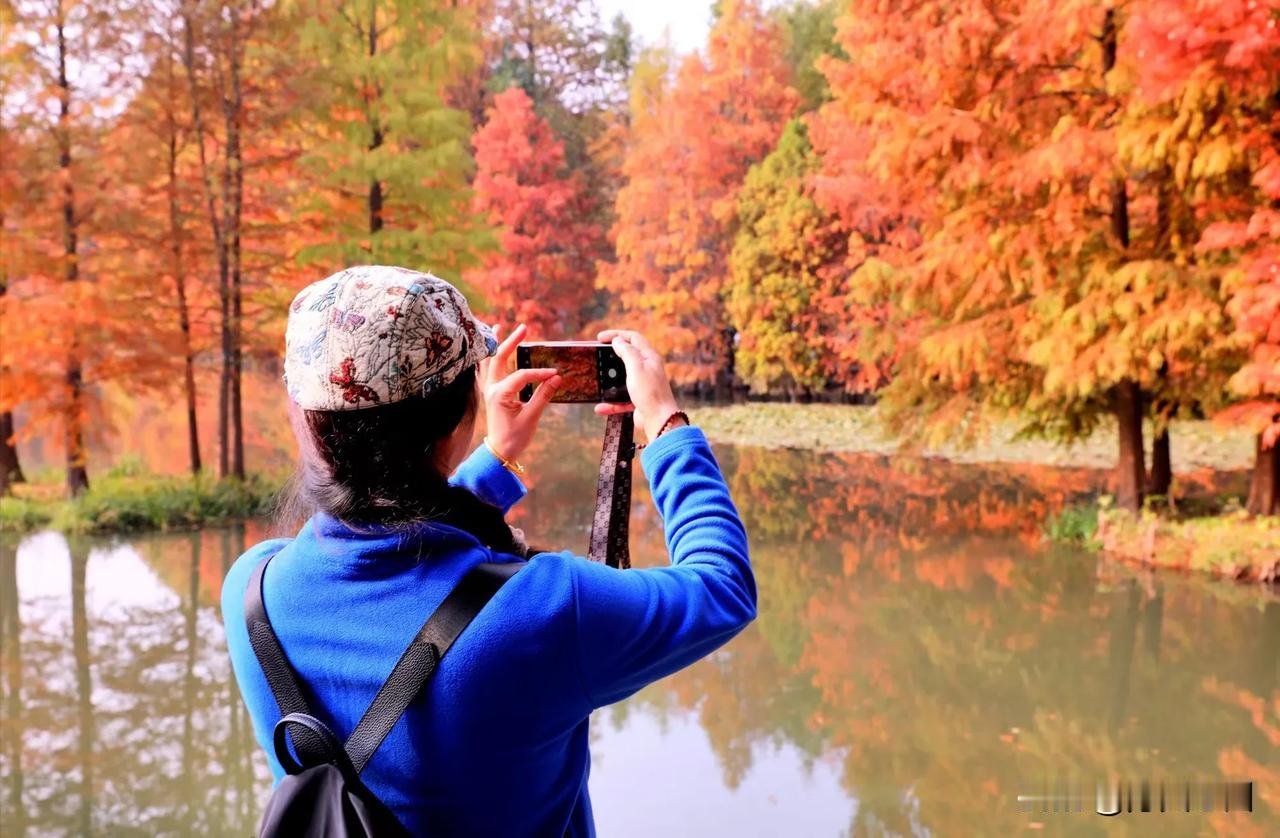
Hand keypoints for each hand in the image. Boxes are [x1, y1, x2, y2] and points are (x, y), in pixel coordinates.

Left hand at [481, 323, 558, 462]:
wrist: (500, 451)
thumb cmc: (515, 437)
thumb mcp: (531, 417)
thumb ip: (543, 396)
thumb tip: (557, 378)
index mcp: (499, 394)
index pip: (522, 375)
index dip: (540, 373)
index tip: (556, 374)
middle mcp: (491, 388)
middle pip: (500, 358)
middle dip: (511, 342)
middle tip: (524, 328)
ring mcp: (489, 390)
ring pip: (490, 361)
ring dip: (495, 345)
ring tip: (497, 327)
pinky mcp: (492, 393)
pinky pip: (488, 370)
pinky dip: (490, 358)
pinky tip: (492, 349)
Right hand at [594, 329, 682, 443]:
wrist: (659, 420)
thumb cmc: (650, 392)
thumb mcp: (636, 367)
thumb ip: (626, 352)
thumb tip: (618, 340)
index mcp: (649, 357)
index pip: (633, 338)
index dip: (616, 334)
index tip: (600, 337)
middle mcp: (647, 369)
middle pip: (627, 355)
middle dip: (611, 354)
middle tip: (598, 354)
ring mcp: (643, 384)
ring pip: (622, 378)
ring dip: (609, 381)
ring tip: (597, 380)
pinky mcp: (638, 399)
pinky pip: (621, 399)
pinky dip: (610, 402)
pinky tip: (600, 407)